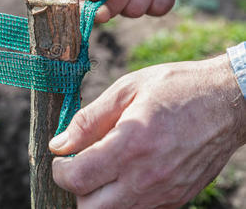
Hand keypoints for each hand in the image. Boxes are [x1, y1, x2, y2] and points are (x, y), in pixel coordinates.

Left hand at [49, 55, 245, 207]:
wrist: (227, 101)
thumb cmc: (176, 88)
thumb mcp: (127, 90)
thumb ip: (88, 120)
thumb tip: (59, 143)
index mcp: (132, 145)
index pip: (78, 179)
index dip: (60, 171)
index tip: (62, 157)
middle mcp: (148, 177)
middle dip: (76, 190)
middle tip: (80, 166)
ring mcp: (165, 193)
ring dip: (98, 198)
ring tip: (102, 169)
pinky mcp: (177, 199)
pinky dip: (123, 200)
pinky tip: (126, 174)